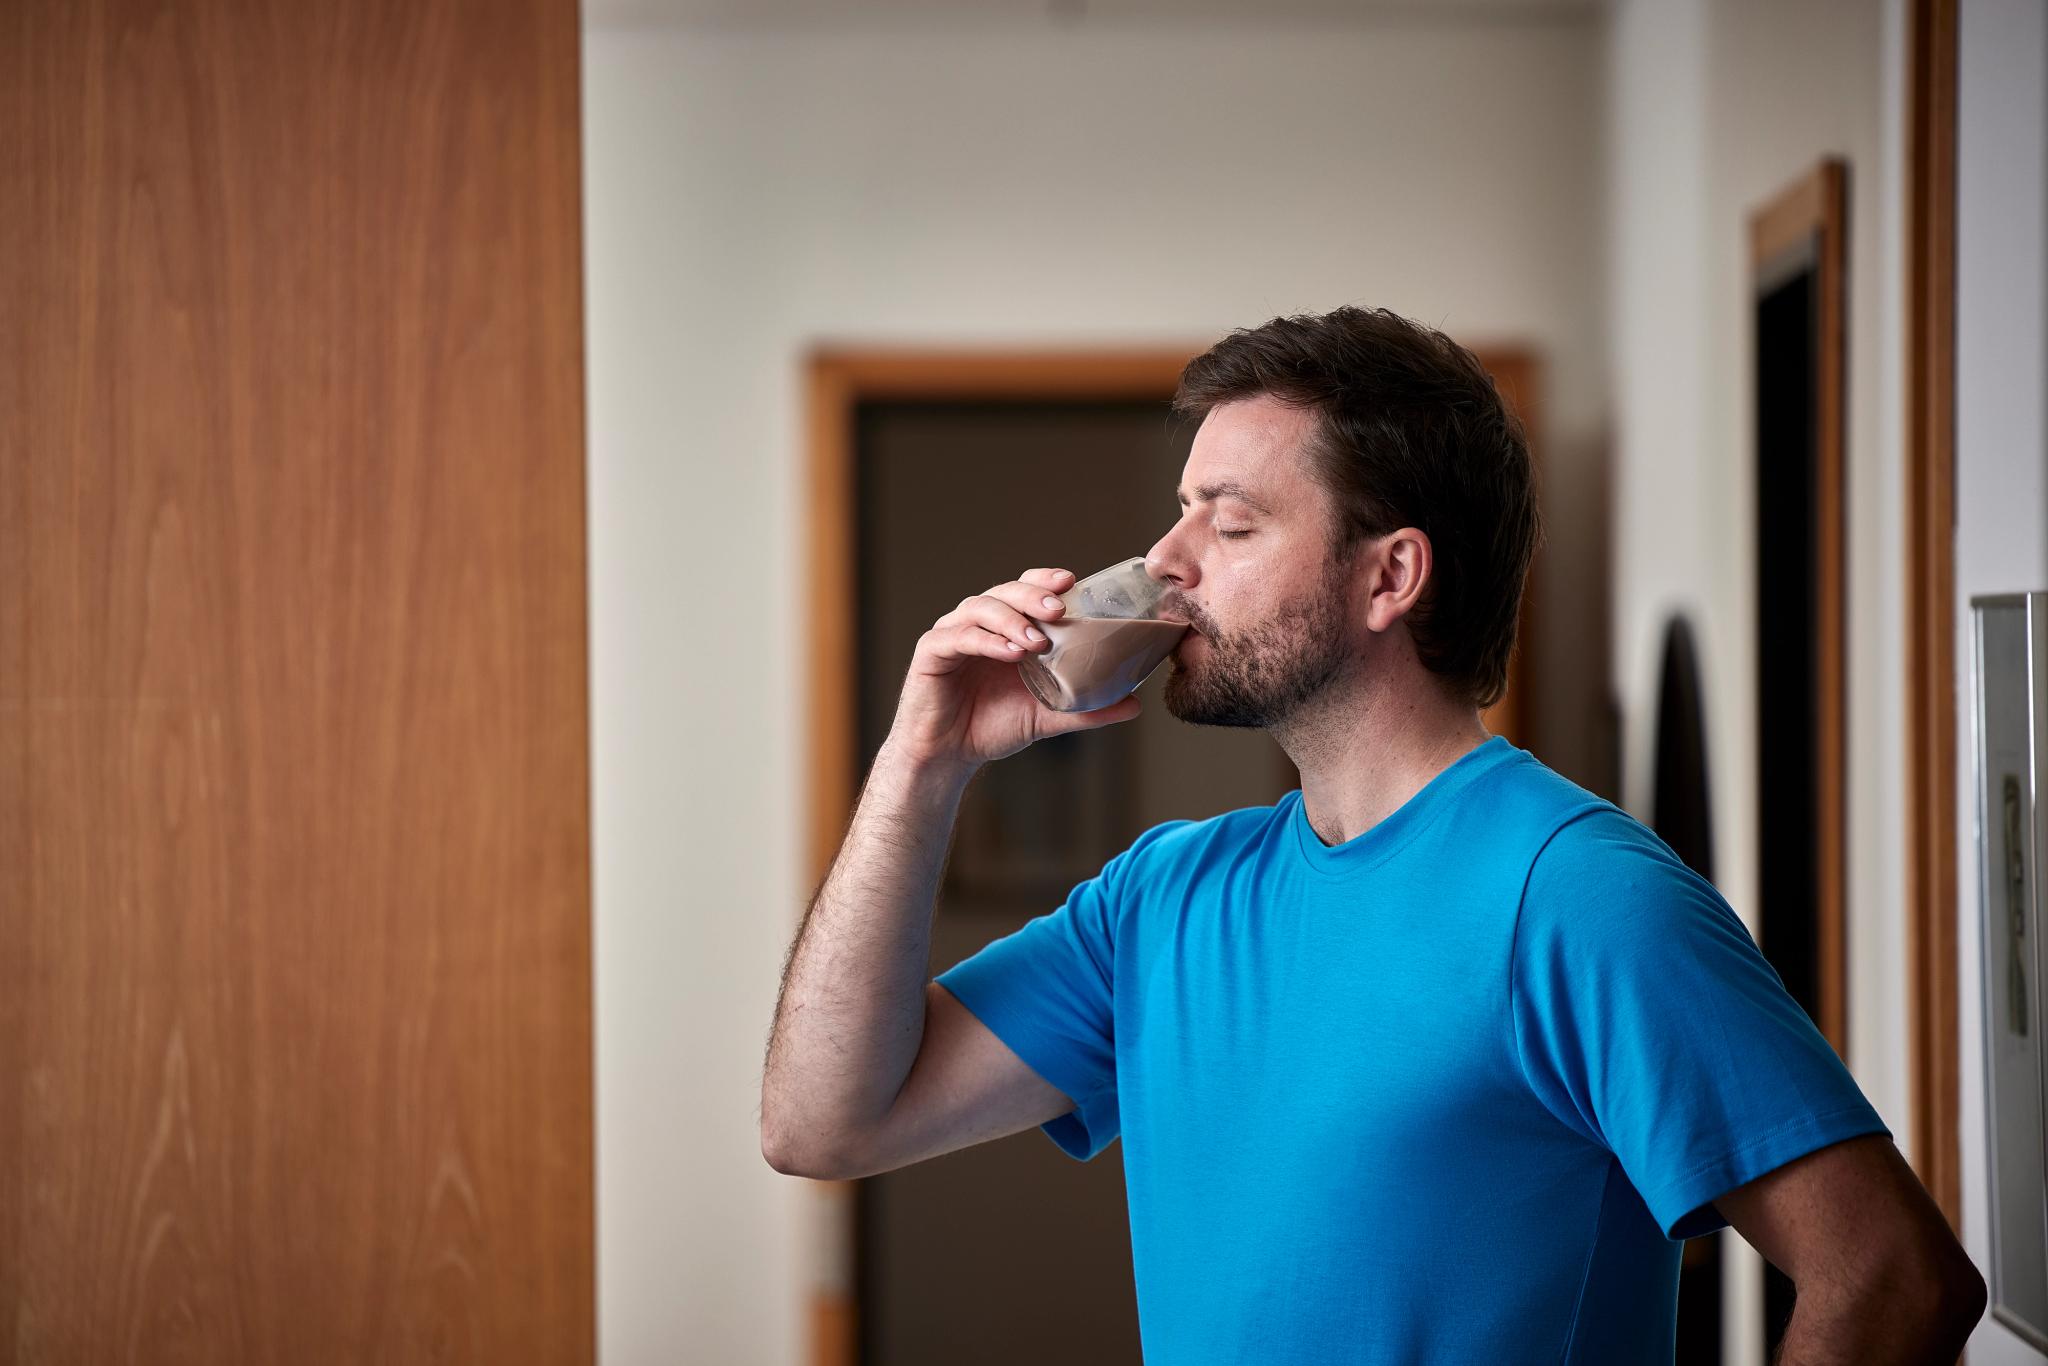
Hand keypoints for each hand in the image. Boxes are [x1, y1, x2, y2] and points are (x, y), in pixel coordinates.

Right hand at [886, 567, 1142, 772]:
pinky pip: (959, 637)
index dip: (1046, 581)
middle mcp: (979, 623)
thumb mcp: (1048, 716)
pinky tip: (1010, 652)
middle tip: (1058, 607)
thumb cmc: (993, 726)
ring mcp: (953, 633)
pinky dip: (986, 641)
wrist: (949, 756)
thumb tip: (1134, 704)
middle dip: (1033, 594)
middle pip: (1005, 591)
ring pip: (981, 608)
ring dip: (1012, 618)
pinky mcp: (931, 652)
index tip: (1072, 582)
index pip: (1026, 589)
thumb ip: (1087, 708)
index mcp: (1006, 628)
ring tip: (1037, 638)